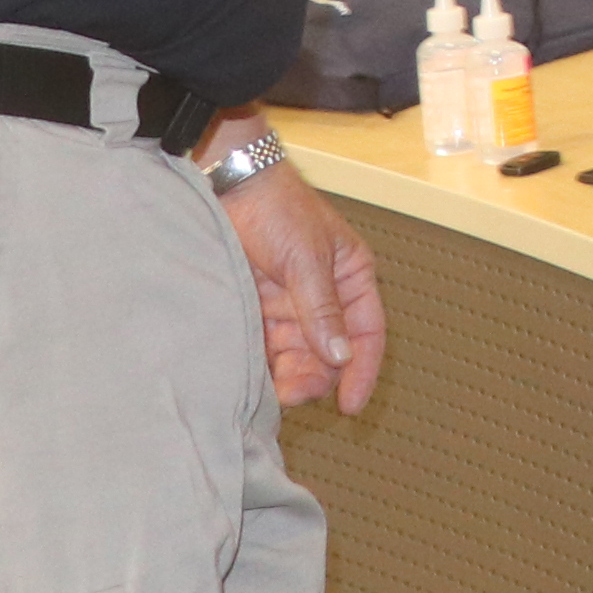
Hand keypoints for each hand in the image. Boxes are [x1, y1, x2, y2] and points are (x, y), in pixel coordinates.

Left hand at [222, 148, 389, 414]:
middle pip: (329, 353)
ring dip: (287, 376)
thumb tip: (340, 357)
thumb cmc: (277, 207)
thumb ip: (322, 310)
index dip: (362, 372)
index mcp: (351, 279)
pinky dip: (262, 365)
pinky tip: (253, 375)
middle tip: (293, 396)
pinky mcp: (258, 309)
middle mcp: (324, 297)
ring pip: (296, 356)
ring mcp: (289, 305)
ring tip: (270, 391)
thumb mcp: (306, 258)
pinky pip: (265, 348)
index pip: (367, 334)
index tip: (350, 406)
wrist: (225, 185)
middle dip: (315, 378)